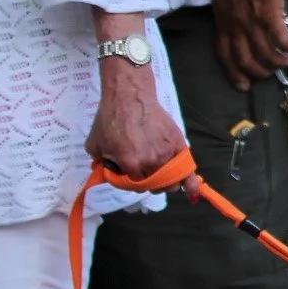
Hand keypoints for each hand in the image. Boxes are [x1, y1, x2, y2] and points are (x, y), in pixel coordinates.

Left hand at [87, 64, 187, 179]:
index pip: (136, 187)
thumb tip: (109, 174)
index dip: (133, 183)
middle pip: (157, 188)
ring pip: (173, 181)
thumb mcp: (94, 145)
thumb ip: (101, 165)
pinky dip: (190, 181)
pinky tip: (193, 191)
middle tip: (147, 174)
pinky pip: (186, 168)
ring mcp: (166, 153)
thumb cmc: (110, 119)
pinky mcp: (178, 144)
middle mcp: (151, 163)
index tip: (132, 176)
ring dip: (168, 182)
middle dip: (152, 185)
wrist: (130, 97)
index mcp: (130, 165)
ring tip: (165, 177)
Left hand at [211, 0, 287, 89]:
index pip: (225, 54)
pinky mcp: (269, 13)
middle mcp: (234, 25)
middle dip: (260, 72)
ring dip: (280, 63)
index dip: (233, 72)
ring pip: (265, 54)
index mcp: (222, 19)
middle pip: (245, 60)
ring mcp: (251, 21)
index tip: (242, 84)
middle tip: (272, 74)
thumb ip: (235, 8)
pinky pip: (282, 40)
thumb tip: (248, 15)